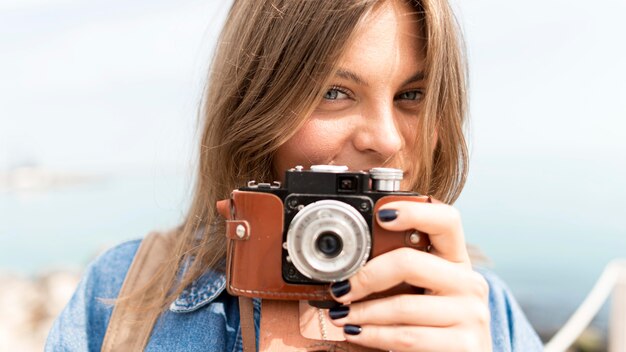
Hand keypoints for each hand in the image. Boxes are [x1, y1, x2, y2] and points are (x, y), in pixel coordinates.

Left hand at [328, 201, 491, 351]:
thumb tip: (349, 261)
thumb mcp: (423, 291)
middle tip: (341, 287)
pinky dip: (372, 335)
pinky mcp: (464, 345)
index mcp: (457, 260)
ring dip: (362, 311)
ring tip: (339, 314)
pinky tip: (355, 332)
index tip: (381, 214)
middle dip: (367, 275)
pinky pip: (406, 336)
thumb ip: (399, 272)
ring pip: (402, 306)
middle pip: (410, 262)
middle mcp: (470, 282)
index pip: (446, 220)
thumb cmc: (433, 323)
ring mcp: (470, 314)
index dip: (414, 211)